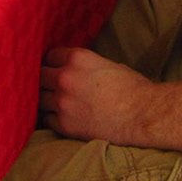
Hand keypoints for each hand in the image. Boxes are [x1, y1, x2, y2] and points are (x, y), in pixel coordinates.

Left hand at [40, 46, 157, 143]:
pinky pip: (46, 120)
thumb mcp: (107, 64)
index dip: (54, 63)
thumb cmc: (132, 88)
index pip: (50, 56)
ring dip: (47, 100)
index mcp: (77, 58)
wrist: (143, 114)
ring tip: (57, 103)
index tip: (55, 69)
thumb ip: (84, 66)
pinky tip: (63, 118)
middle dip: (46, 81)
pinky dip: (52, 119)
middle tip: (52, 87)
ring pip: (39, 99)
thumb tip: (72, 69)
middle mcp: (65, 78)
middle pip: (39, 76)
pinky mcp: (64, 124)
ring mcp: (62, 102)